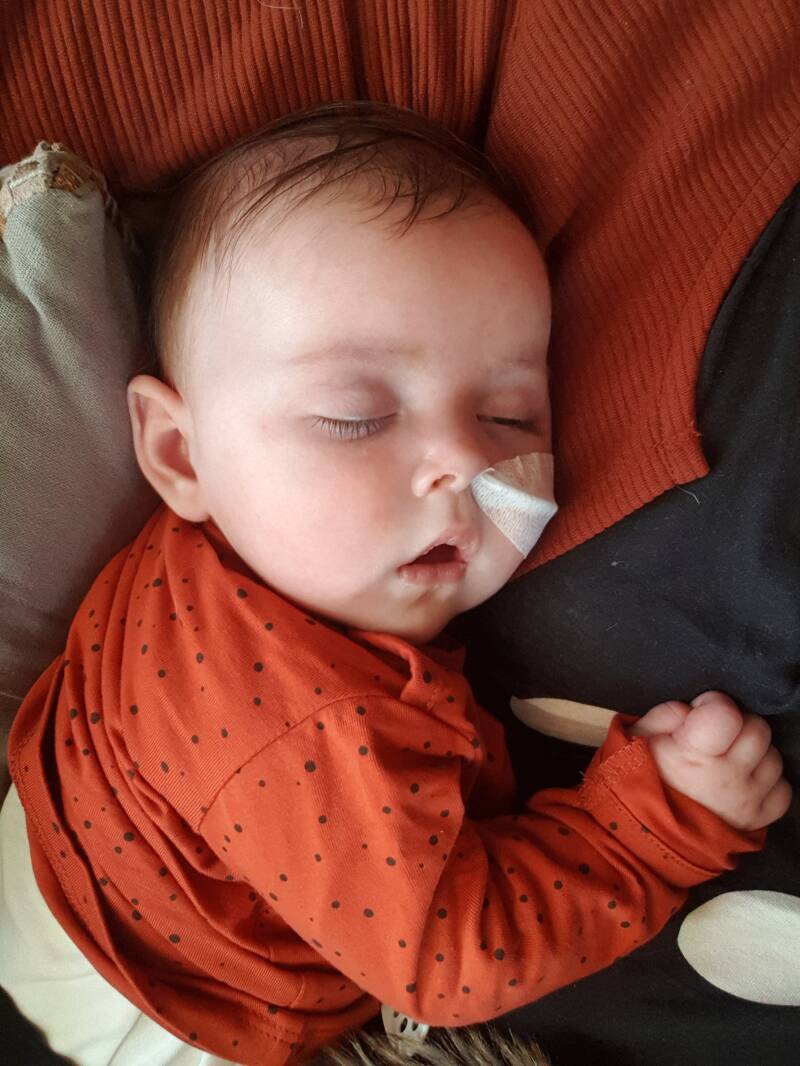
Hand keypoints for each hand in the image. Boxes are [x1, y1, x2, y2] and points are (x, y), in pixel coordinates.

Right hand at [629, 691, 791, 830]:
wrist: (648, 834)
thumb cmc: (642, 781)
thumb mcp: (636, 740)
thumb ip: (665, 714)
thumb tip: (692, 708)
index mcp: (693, 756)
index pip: (726, 714)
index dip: (714, 704)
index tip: (702, 711)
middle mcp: (726, 778)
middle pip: (757, 730)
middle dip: (738, 725)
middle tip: (716, 736)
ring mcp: (746, 800)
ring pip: (773, 758)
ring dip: (753, 754)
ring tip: (728, 760)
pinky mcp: (758, 820)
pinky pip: (783, 790)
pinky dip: (768, 783)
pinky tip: (743, 781)